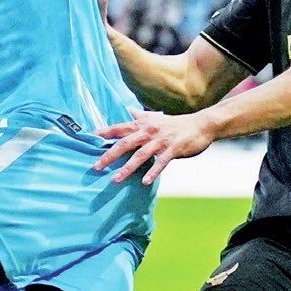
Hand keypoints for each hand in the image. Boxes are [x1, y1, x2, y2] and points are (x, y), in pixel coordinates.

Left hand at [93, 108, 215, 184]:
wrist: (201, 124)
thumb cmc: (177, 124)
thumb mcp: (156, 118)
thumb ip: (141, 115)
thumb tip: (128, 109)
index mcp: (143, 124)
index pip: (119, 128)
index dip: (104, 132)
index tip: (89, 138)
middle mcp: (149, 131)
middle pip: (125, 143)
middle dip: (109, 155)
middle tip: (96, 166)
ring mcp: (161, 141)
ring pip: (140, 155)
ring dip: (127, 168)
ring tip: (115, 179)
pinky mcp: (174, 149)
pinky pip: (161, 162)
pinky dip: (152, 172)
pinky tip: (144, 181)